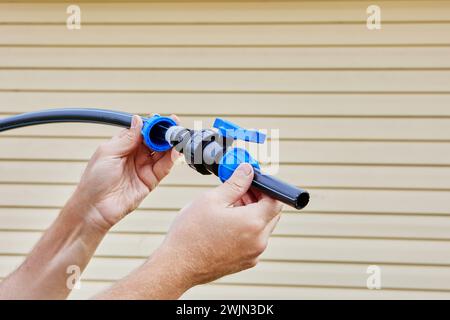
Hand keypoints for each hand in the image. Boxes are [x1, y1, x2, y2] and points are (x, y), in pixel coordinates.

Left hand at [72, 115, 179, 230]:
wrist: (95, 207)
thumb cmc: (94, 180)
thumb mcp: (108, 152)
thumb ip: (127, 138)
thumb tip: (139, 120)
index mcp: (123, 145)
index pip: (143, 130)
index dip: (153, 124)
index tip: (162, 119)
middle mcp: (135, 155)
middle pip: (155, 140)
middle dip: (165, 132)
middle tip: (175, 125)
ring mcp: (144, 167)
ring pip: (162, 152)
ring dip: (171, 144)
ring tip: (177, 137)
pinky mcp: (151, 180)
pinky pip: (164, 167)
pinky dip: (171, 159)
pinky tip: (174, 151)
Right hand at [154, 163, 282, 288]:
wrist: (177, 266)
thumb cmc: (191, 233)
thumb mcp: (212, 199)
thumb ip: (235, 183)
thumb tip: (247, 170)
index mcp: (253, 223)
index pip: (276, 201)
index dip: (267, 188)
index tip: (252, 182)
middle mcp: (259, 241)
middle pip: (271, 214)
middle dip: (259, 199)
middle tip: (240, 191)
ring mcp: (253, 254)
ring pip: (263, 228)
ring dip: (253, 214)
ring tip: (229, 206)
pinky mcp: (245, 262)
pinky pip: (254, 241)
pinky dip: (247, 229)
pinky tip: (227, 224)